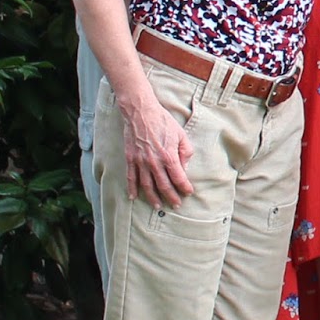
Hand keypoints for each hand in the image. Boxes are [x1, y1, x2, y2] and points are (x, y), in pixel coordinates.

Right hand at [121, 92, 193, 207]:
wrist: (141, 113)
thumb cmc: (163, 122)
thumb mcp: (181, 135)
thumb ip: (185, 153)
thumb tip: (184, 168)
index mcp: (169, 156)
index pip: (179, 178)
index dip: (184, 188)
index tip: (188, 193)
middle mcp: (154, 162)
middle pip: (163, 185)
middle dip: (171, 197)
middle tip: (176, 205)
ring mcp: (140, 162)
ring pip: (147, 185)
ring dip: (152, 197)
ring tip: (157, 206)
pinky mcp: (130, 159)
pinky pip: (131, 177)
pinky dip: (132, 188)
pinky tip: (134, 197)